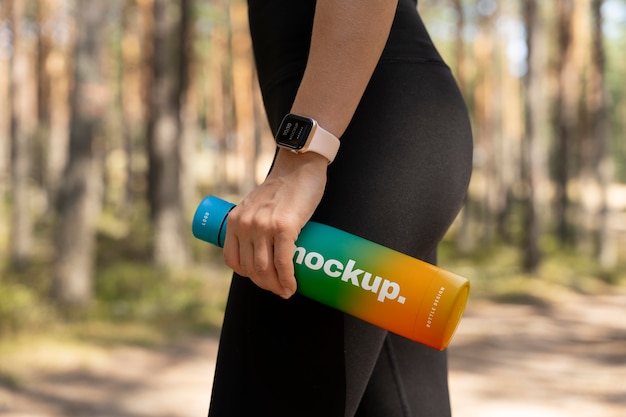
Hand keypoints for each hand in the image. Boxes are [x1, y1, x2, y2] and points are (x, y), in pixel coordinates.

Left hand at [223, 149, 327, 298]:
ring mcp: (263, 226)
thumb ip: (253, 223)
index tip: (262, 280)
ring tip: (286, 291)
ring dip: (276, 287)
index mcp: (235, 221)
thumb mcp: (256, 206)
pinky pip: (284, 262)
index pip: (233, 261)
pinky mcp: (284, 227)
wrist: (299, 166)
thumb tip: (260, 249)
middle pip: (251, 269)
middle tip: (278, 290)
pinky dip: (287, 279)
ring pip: (265, 269)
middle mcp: (245, 225)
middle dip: (265, 285)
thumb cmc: (282, 188)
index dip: (248, 277)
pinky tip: (291, 287)